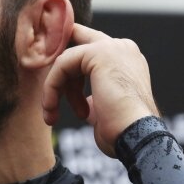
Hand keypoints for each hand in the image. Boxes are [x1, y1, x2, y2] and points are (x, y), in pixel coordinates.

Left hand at [42, 23, 159, 156]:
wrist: (136, 135)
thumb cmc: (122, 131)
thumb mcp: (105, 112)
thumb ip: (95, 99)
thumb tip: (85, 102)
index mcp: (127, 62)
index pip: (91, 53)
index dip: (69, 71)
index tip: (57, 95)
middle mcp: (122, 49)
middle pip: (76, 47)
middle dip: (58, 71)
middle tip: (48, 102)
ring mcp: (112, 47)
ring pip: (66, 60)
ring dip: (54, 89)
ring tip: (52, 115)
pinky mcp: (98, 52)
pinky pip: (62, 64)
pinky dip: (52, 87)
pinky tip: (51, 109)